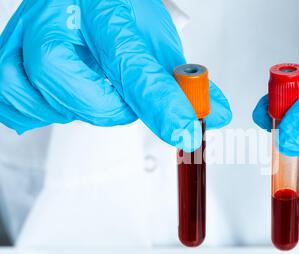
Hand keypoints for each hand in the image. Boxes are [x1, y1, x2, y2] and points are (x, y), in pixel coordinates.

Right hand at [0, 0, 230, 151]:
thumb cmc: (118, 11)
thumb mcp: (156, 39)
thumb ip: (182, 81)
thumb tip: (212, 114)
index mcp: (102, 6)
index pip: (130, 62)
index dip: (160, 103)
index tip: (184, 130)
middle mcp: (53, 15)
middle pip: (64, 80)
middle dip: (106, 106)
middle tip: (124, 99)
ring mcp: (22, 35)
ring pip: (34, 95)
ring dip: (74, 107)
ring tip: (93, 89)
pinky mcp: (5, 56)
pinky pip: (12, 103)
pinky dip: (40, 110)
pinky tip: (65, 96)